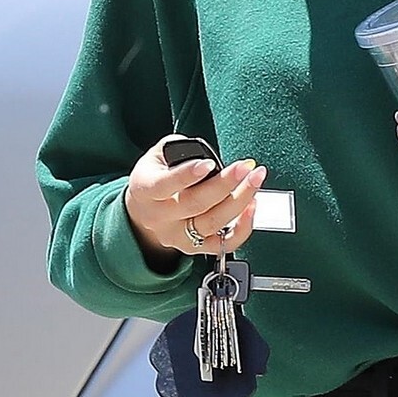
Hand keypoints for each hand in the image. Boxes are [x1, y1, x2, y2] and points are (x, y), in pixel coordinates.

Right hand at [124, 144, 266, 271]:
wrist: (143, 212)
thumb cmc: (153, 179)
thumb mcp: (156, 156)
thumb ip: (177, 149)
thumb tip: (206, 153)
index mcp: (145, 190)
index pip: (165, 184)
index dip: (188, 175)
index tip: (209, 163)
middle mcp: (160, 217)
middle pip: (196, 204)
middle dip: (225, 184)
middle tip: (245, 167)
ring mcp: (178, 236)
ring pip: (213, 223)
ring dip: (240, 201)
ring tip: (254, 180)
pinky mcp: (195, 248)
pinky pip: (224, 244)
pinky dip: (243, 228)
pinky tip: (252, 207)